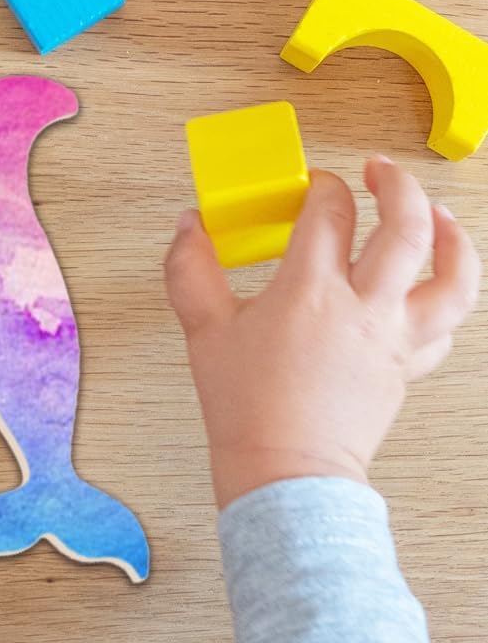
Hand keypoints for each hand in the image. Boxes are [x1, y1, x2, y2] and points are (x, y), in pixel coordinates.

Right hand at [166, 156, 481, 510]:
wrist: (284, 471)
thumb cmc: (246, 407)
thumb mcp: (203, 330)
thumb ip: (190, 269)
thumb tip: (190, 226)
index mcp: (310, 291)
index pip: (330, 213)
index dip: (323, 186)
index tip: (313, 185)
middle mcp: (363, 308)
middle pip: (406, 227)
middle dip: (398, 186)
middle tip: (380, 170)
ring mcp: (393, 339)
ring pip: (452, 277)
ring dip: (452, 236)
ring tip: (439, 215)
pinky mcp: (405, 368)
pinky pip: (445, 327)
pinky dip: (447, 298)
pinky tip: (433, 285)